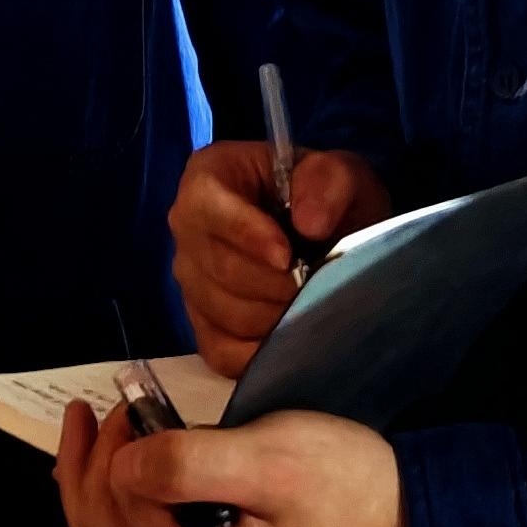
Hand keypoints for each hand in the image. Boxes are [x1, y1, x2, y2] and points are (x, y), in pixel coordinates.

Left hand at [51, 402, 408, 526]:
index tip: (130, 402)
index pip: (120, 516)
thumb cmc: (350, 486)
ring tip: (88, 437)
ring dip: (93, 495)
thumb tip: (123, 464)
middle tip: (95, 412)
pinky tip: (121, 479)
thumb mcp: (271, 459)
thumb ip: (188, 465)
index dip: (112, 455)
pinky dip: (120, 517)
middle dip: (86, 473)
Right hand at [169, 141, 391, 373]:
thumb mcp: (340, 174)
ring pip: (223, 313)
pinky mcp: (203, 326)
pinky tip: (290, 336)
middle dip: (274, 284)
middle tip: (317, 285)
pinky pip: (221, 351)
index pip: (207, 206)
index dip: (245, 234)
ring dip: (274, 317)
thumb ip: (328, 183)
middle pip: (218, 268)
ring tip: (310, 304)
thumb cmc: (326, 198)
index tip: (288, 256)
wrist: (332, 235)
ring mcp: (190, 281)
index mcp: (208, 176)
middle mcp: (186, 229)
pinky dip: (259, 352)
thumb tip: (309, 224)